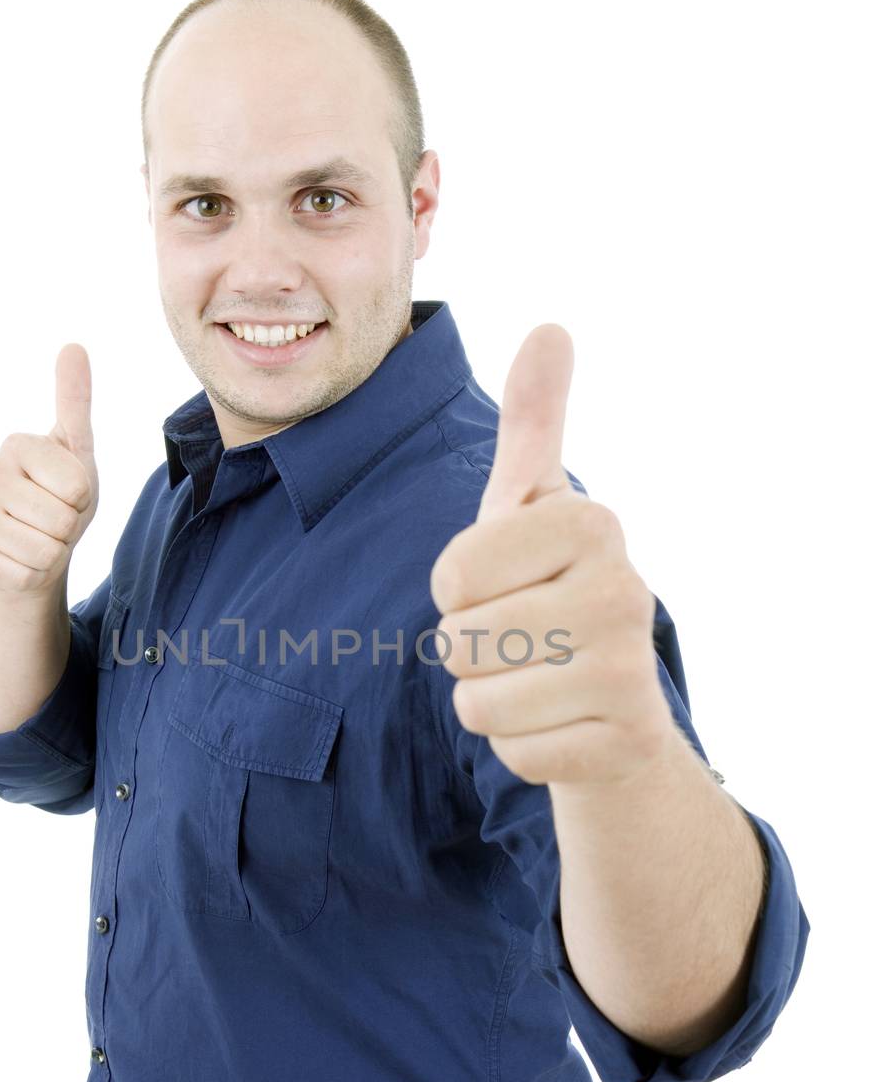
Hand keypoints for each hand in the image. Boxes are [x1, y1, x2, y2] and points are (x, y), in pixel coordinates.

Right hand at [0, 344, 98, 596]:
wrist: (36, 553)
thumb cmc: (60, 499)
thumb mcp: (77, 450)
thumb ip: (75, 401)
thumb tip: (74, 345)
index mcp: (17, 445)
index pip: (77, 485)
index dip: (82, 499)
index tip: (68, 494)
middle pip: (60, 519)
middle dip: (68, 530)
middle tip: (53, 523)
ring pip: (43, 551)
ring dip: (52, 554)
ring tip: (38, 541)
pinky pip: (23, 575)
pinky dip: (32, 576)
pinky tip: (17, 562)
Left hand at [428, 324, 678, 787]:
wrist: (616, 704)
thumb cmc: (552, 590)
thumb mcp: (533, 505)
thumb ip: (535, 422)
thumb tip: (551, 327)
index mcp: (590, 523)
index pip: (452, 572)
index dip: (457, 590)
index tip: (501, 585)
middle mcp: (623, 590)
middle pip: (459, 642)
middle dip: (470, 652)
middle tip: (521, 640)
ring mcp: (630, 671)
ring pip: (479, 704)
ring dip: (489, 702)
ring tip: (536, 680)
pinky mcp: (626, 743)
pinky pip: (514, 754)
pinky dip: (521, 748)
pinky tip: (559, 724)